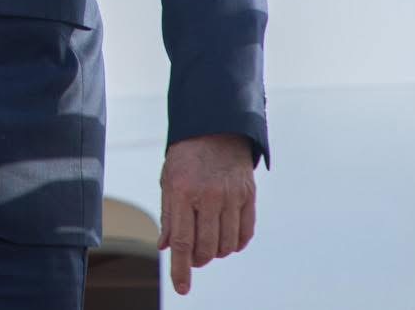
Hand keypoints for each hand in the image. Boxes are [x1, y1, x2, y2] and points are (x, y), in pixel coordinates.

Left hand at [158, 133, 256, 293]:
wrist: (216, 127)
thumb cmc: (187, 156)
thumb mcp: (168, 181)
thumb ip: (168, 216)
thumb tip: (166, 247)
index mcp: (182, 191)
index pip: (182, 241)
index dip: (181, 269)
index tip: (182, 288)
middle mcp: (207, 195)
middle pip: (205, 248)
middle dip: (198, 259)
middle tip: (194, 253)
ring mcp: (230, 195)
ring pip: (226, 245)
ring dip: (216, 252)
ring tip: (209, 242)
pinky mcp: (248, 194)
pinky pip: (245, 233)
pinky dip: (236, 243)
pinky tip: (227, 238)